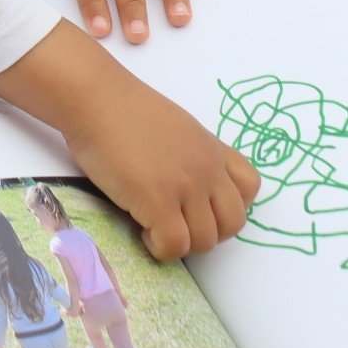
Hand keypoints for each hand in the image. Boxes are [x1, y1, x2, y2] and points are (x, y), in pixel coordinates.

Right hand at [0, 23, 261, 258]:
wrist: (98, 99)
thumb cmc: (125, 109)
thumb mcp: (178, 129)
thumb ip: (193, 156)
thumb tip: (188, 190)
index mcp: (213, 149)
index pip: (250, 187)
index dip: (228, 205)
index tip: (200, 207)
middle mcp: (207, 168)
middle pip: (233, 223)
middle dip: (208, 233)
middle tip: (177, 224)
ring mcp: (185, 186)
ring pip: (205, 241)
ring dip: (181, 243)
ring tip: (155, 226)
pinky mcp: (157, 201)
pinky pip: (174, 246)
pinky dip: (159, 248)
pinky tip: (142, 229)